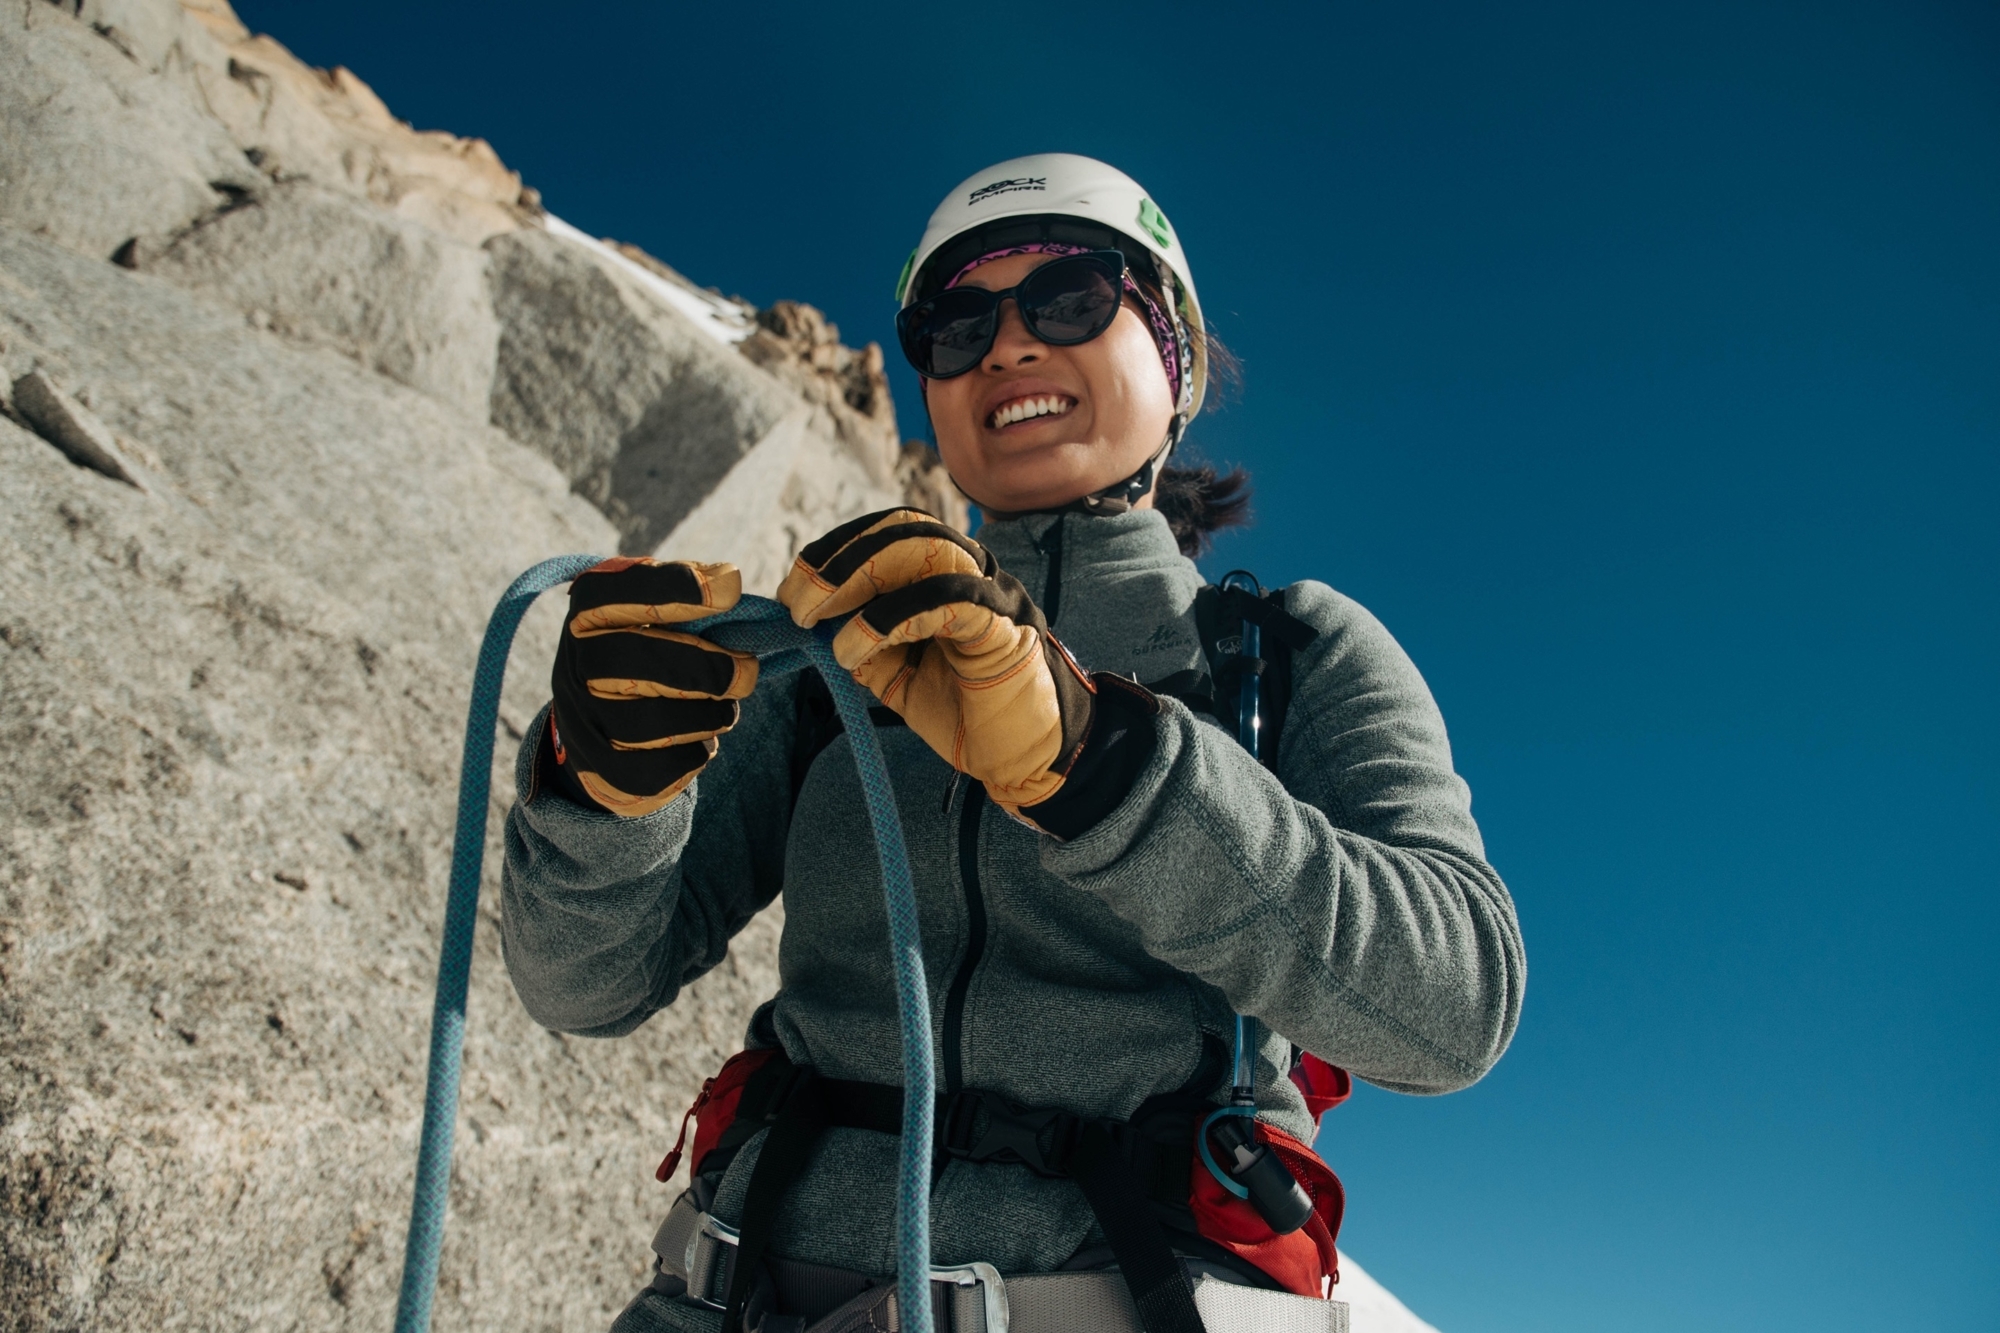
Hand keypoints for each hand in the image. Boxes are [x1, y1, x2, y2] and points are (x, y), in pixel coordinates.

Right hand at [548, 557, 757, 816]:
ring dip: (711, 715)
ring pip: (661, 722)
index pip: (626, 589)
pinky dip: (697, 752)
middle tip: (747, 671)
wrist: (599, 721)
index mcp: (590, 610)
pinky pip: (667, 766)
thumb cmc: (644, 650)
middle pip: (644, 661)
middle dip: (711, 668)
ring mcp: (584, 719)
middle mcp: (577, 661)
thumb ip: (687, 592)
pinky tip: (697, 738)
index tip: (731, 589)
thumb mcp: (652, 610)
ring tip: (723, 708)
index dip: (680, 588)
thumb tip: (728, 581)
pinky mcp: (603, 769)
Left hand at [777, 509, 1157, 829]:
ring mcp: (993, 595)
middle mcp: (975, 575)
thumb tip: (815, 628)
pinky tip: (855, 648)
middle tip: (797, 603)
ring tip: (818, 622)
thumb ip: (867, 650)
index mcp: (950, 580)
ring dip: (858, 578)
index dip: (836, 550)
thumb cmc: (974, 720)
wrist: (1032, 762)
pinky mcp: (1003, 626)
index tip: (793, 590)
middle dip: (839, 559)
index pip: (891, 534)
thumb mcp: (903, 681)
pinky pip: (946, 597)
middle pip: (903, 529)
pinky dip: (890, 617)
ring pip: (925, 547)